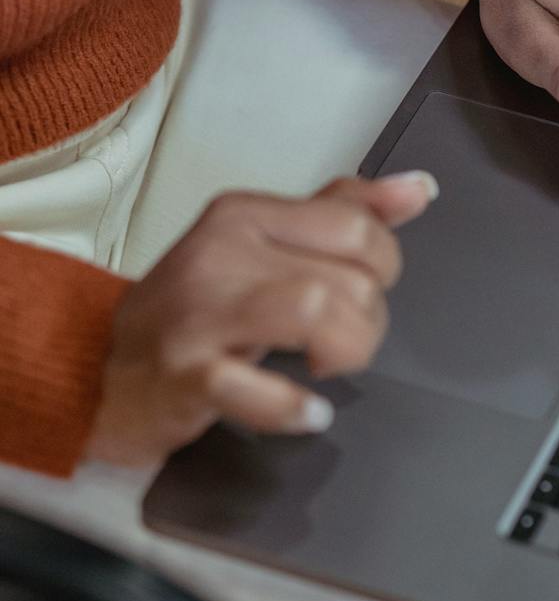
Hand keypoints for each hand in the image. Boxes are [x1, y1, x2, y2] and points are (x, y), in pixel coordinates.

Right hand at [87, 172, 437, 467]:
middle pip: (349, 277)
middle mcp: (221, 254)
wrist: (100, 372)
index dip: (383, 269)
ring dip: (345, 352)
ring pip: (315, 311)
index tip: (358, 294)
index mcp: (244, 215)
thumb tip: (417, 188)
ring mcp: (200, 314)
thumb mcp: (260, 247)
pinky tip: (308, 412)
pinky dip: (294, 407)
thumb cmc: (192, 313)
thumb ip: (339, 214)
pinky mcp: (185, 374)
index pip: (356, 225)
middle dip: (368, 323)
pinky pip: (254, 387)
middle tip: (340, 345)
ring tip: (327, 370)